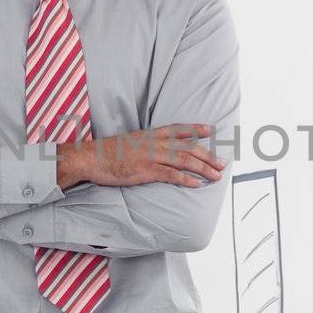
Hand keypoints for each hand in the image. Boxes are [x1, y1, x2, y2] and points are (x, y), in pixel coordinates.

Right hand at [58, 125, 225, 189]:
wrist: (90, 157)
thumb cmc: (106, 153)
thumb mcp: (128, 143)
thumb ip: (143, 146)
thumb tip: (153, 152)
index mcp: (150, 135)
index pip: (178, 129)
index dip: (196, 129)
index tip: (211, 129)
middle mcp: (154, 143)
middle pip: (188, 147)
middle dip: (207, 155)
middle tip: (222, 164)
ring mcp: (151, 156)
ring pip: (184, 160)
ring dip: (203, 168)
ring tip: (216, 175)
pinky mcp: (146, 170)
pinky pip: (172, 174)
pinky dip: (187, 179)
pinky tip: (197, 184)